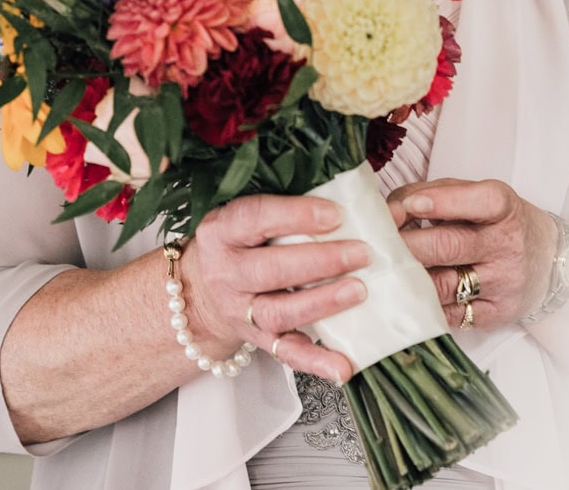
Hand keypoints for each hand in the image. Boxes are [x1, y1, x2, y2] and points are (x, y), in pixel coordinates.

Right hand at [178, 193, 368, 382]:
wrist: (200, 289)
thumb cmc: (238, 241)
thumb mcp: (249, 215)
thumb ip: (296, 204)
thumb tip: (369, 203)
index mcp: (222, 230)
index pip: (255, 218)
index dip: (295, 215)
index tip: (335, 214)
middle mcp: (226, 272)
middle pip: (269, 270)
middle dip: (319, 261)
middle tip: (360, 253)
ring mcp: (240, 311)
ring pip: (279, 312)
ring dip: (321, 303)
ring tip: (358, 291)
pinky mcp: (257, 339)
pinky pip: (286, 354)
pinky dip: (316, 362)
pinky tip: (343, 366)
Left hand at [386, 178, 556, 330]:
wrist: (548, 262)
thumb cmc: (499, 223)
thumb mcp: (479, 195)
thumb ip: (438, 194)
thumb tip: (393, 207)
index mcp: (504, 209)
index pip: (480, 202)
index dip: (443, 202)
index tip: (410, 204)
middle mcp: (506, 246)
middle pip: (450, 246)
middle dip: (407, 244)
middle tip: (375, 243)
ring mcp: (501, 284)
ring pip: (443, 285)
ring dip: (407, 277)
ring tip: (383, 270)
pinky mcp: (494, 315)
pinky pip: (448, 314)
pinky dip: (421, 304)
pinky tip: (403, 295)